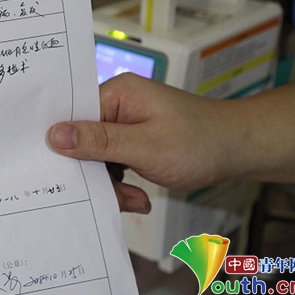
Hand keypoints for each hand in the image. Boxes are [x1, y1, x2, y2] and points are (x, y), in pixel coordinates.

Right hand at [46, 73, 234, 213]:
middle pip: (84, 140)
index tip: (64, 174)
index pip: (73, 117)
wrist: (241, 150)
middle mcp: (117, 104)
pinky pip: (113, 162)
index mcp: (116, 93)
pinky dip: (123, 183)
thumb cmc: (200, 143)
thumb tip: (53, 134)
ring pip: (98, 157)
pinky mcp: (134, 139)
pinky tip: (138, 197)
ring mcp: (126, 122)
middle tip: (115, 198)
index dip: (65, 146)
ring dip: (112, 184)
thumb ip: (99, 141)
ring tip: (134, 201)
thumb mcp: (145, 146)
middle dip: (96, 174)